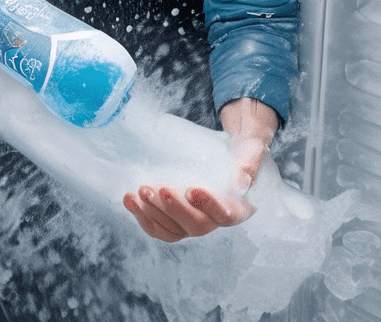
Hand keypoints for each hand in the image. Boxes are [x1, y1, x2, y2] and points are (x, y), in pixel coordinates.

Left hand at [122, 98, 277, 241]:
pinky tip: (129, 200)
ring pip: (173, 230)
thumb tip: (241, 179)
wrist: (225, 155)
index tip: (192, 189)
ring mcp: (193, 223)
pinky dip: (143, 216)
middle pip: (195, 225)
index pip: (226, 216)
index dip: (209, 206)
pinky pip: (159, 228)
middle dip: (174, 209)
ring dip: (153, 213)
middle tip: (156, 188)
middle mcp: (214, 221)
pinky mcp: (175, 222)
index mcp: (238, 208)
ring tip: (138, 191)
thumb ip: (248, 162)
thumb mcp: (251, 150)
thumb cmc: (241, 153)